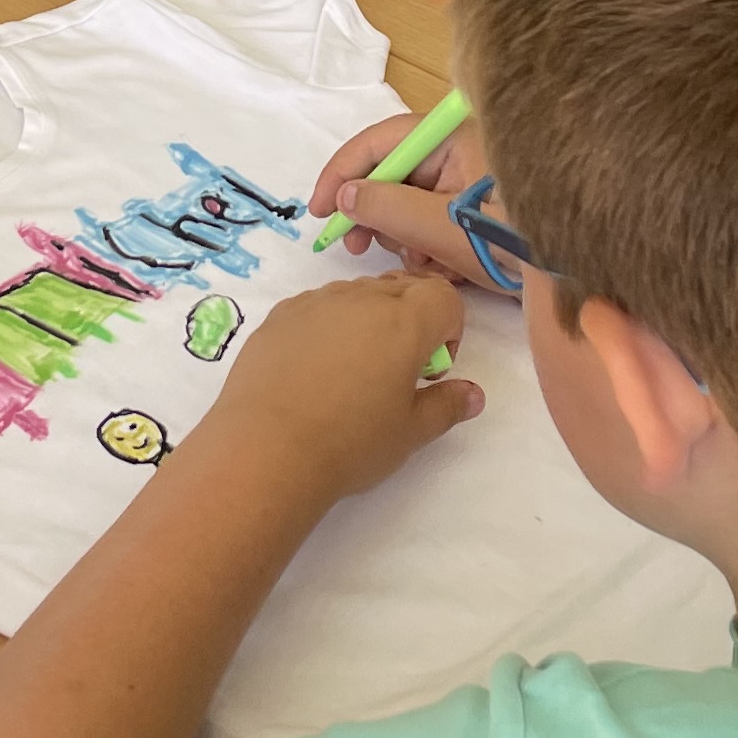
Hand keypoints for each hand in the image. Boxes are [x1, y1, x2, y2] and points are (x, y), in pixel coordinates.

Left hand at [191, 271, 479, 505]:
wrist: (264, 449)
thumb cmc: (349, 443)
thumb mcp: (410, 433)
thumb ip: (446, 406)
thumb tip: (473, 394)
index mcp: (404, 321)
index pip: (444, 297)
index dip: (449, 330)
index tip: (431, 370)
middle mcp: (361, 299)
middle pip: (401, 288)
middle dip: (411, 321)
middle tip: (396, 373)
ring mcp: (315, 303)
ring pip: (357, 295)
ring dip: (368, 321)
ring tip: (351, 374)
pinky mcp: (279, 316)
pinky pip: (318, 307)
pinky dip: (328, 327)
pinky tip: (313, 371)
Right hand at [312, 110, 499, 289]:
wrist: (578, 275)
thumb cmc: (512, 242)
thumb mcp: (440, 227)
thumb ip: (386, 208)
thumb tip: (344, 196)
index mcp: (454, 137)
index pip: (381, 141)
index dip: (342, 172)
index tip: (319, 211)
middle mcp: (462, 149)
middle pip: (395, 173)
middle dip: (377, 214)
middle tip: (358, 248)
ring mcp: (474, 179)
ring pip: (412, 202)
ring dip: (407, 238)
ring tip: (424, 266)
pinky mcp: (483, 207)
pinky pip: (437, 219)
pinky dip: (431, 245)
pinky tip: (445, 270)